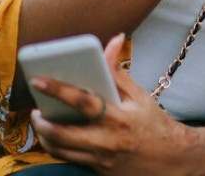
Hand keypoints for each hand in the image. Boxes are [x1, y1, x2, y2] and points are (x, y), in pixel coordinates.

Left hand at [31, 34, 194, 174]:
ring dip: (44, 135)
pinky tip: (55, 136)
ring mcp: (99, 159)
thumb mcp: (139, 95)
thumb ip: (118, 72)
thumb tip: (112, 42)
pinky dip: (56, 147)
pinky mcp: (96, 170)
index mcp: (118, 117)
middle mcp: (106, 140)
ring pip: (59, 150)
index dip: (58, 90)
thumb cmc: (153, 123)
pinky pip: (67, 159)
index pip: (83, 101)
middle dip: (41, 121)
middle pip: (62, 133)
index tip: (39, 80)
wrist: (169, 158)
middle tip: (35, 109)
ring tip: (42, 121)